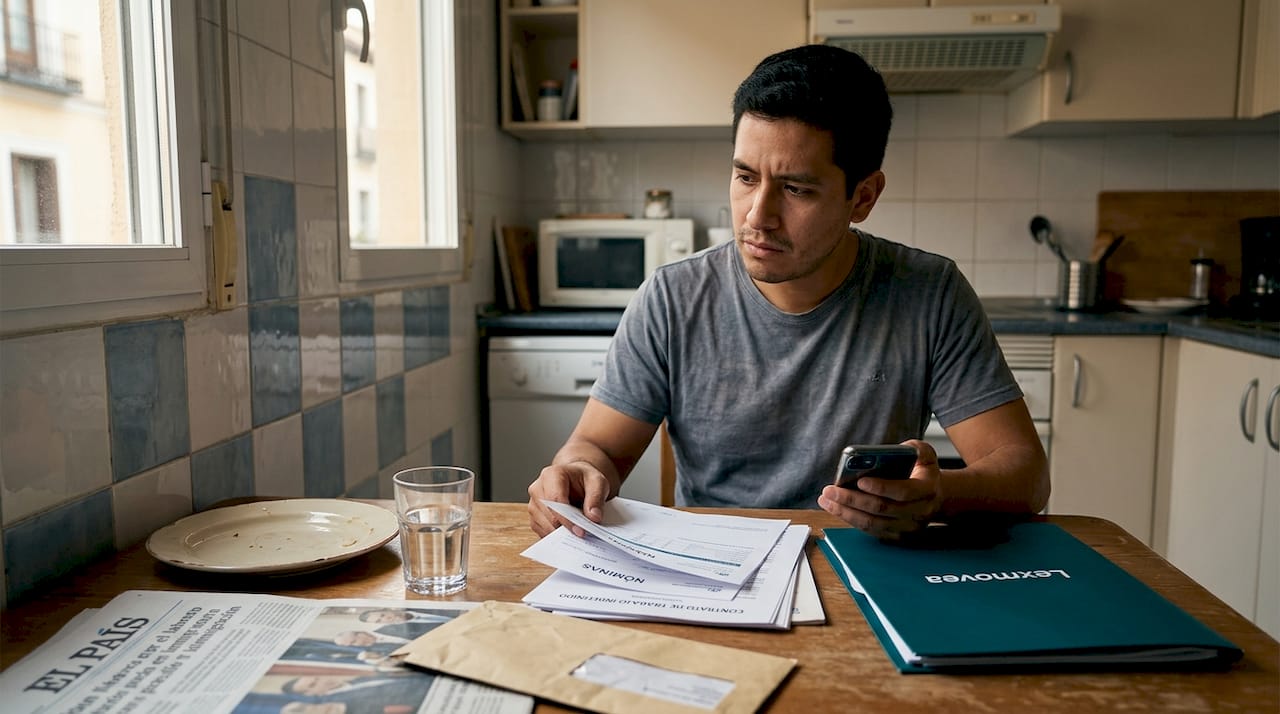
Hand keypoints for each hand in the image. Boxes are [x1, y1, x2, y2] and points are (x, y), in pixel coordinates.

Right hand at [527, 460, 612, 536]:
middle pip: (548, 515)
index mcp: (552, 475)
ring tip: (577, 532)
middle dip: (565, 528)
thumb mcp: (597, 482)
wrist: (575, 479)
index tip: (580, 531)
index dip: (567, 518)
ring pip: (543, 526)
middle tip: (583, 536)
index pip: (555, 499)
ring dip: (560, 533)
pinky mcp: (534, 516)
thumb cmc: (584, 478)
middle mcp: (538, 488)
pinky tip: (568, 533)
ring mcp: (533, 503)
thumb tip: (593, 517)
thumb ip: (596, 498)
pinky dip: (556, 536)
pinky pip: (542, 531)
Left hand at [817, 440, 942, 539]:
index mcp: (927, 490)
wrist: (936, 497)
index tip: (860, 480)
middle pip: (882, 509)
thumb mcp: (925, 454)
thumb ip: (913, 448)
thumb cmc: (923, 472)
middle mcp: (919, 512)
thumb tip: (891, 451)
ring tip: (826, 500)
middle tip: (830, 490)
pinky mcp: (896, 536)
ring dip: (846, 512)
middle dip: (853, 499)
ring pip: (873, 523)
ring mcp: (908, 528)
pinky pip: (870, 530)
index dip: (881, 487)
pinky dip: (851, 519)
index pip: (903, 491)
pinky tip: (835, 508)